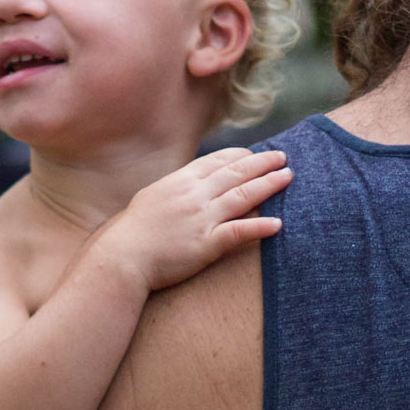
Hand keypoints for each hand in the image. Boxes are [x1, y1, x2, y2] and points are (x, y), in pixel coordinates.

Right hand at [109, 149, 291, 292]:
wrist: (121, 256)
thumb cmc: (132, 231)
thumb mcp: (153, 197)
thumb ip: (176, 189)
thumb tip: (191, 186)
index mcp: (180, 181)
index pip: (217, 161)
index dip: (240, 155)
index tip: (256, 153)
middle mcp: (194, 195)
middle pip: (236, 173)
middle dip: (262, 163)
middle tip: (283, 157)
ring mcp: (202, 218)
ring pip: (244, 196)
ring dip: (269, 185)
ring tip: (287, 177)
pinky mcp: (206, 244)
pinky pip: (239, 231)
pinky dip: (260, 226)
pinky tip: (278, 224)